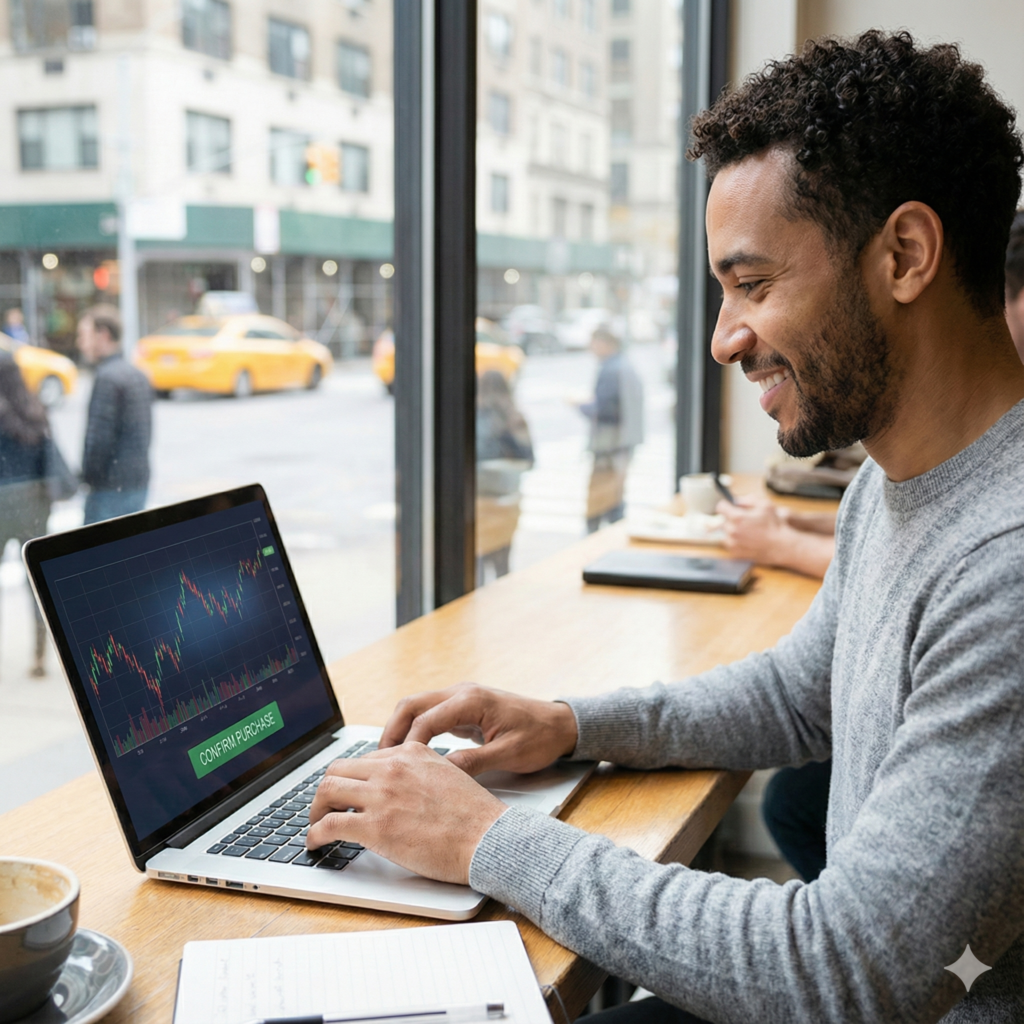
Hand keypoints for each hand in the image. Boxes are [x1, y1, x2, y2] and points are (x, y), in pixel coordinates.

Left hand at [306, 743, 506, 883]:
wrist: (487, 838)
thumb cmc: (475, 816)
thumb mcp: (448, 775)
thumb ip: (420, 773)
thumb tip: (403, 788)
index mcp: (411, 753)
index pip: (365, 759)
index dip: (351, 779)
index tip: (347, 793)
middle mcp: (392, 768)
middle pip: (339, 769)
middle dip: (327, 790)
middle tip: (324, 807)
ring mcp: (382, 795)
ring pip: (327, 790)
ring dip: (315, 809)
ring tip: (315, 824)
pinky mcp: (375, 826)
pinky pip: (329, 825)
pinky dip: (315, 834)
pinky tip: (316, 843)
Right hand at [379, 682, 578, 775]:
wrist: (560, 725)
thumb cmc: (540, 738)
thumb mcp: (509, 754)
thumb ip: (475, 762)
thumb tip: (442, 773)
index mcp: (471, 700)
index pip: (425, 719)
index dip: (407, 745)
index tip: (394, 768)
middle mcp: (462, 692)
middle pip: (411, 705)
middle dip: (391, 731)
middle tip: (378, 762)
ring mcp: (461, 698)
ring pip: (417, 707)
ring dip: (400, 730)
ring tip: (388, 760)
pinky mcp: (462, 708)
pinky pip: (429, 714)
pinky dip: (414, 730)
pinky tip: (409, 754)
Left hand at [717, 498, 789, 563]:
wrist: (780, 546)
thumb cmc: (775, 525)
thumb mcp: (765, 505)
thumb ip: (748, 500)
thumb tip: (736, 500)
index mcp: (737, 517)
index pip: (720, 507)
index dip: (726, 505)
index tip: (730, 507)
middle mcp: (731, 530)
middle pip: (721, 521)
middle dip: (729, 518)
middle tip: (741, 520)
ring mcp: (732, 543)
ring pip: (723, 533)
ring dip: (730, 530)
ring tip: (744, 531)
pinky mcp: (734, 553)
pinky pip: (728, 544)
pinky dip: (733, 541)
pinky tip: (745, 540)